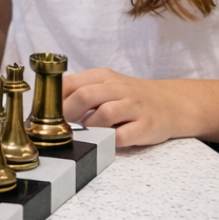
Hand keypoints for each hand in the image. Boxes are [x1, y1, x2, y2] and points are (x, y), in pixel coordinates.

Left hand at [61, 68, 193, 147]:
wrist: (173, 103)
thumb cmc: (130, 97)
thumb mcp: (106, 85)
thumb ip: (80, 90)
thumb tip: (48, 104)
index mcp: (103, 77)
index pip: (70, 82)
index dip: (54, 99)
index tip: (45, 113)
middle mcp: (118, 89)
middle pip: (85, 95)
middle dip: (68, 113)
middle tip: (62, 126)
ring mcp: (134, 107)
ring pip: (104, 114)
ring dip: (89, 127)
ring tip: (85, 134)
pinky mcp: (146, 126)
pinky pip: (123, 136)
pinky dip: (109, 141)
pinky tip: (104, 142)